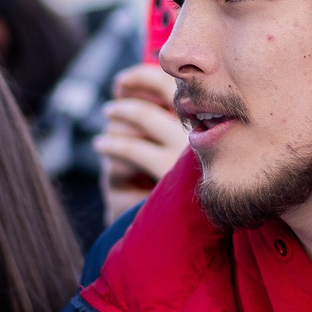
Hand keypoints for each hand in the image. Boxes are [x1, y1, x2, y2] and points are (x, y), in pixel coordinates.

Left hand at [96, 64, 186, 223]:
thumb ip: (168, 118)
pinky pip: (130, 149)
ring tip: (103, 136)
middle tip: (110, 109)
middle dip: (123, 104)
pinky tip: (102, 146)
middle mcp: (202, 132)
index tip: (121, 83)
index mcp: (208, 118)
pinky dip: (112, 146)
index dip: (139, 77)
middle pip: (150, 101)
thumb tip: (137, 82)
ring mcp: (185, 154)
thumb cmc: (189, 188)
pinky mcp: (168, 177)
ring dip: (115, 124)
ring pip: (138, 121)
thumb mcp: (183, 149)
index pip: (170, 82)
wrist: (198, 235)